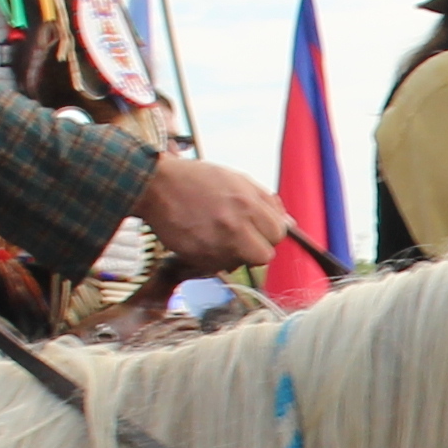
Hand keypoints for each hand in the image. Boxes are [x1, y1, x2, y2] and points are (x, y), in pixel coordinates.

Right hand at [136, 152, 292, 272]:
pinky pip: (217, 267)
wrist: (156, 186)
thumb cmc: (197, 180)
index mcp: (248, 203)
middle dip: (257, 248)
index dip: (270, 232)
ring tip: (218, 235)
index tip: (260, 228)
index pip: (279, 233)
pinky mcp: (198, 257)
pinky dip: (214, 258)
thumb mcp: (236, 180)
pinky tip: (203, 239)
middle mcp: (235, 226)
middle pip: (265, 256)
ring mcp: (216, 244)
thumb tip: (290, 224)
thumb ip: (265, 201)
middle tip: (242, 237)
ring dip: (234, 254)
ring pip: (241, 264)